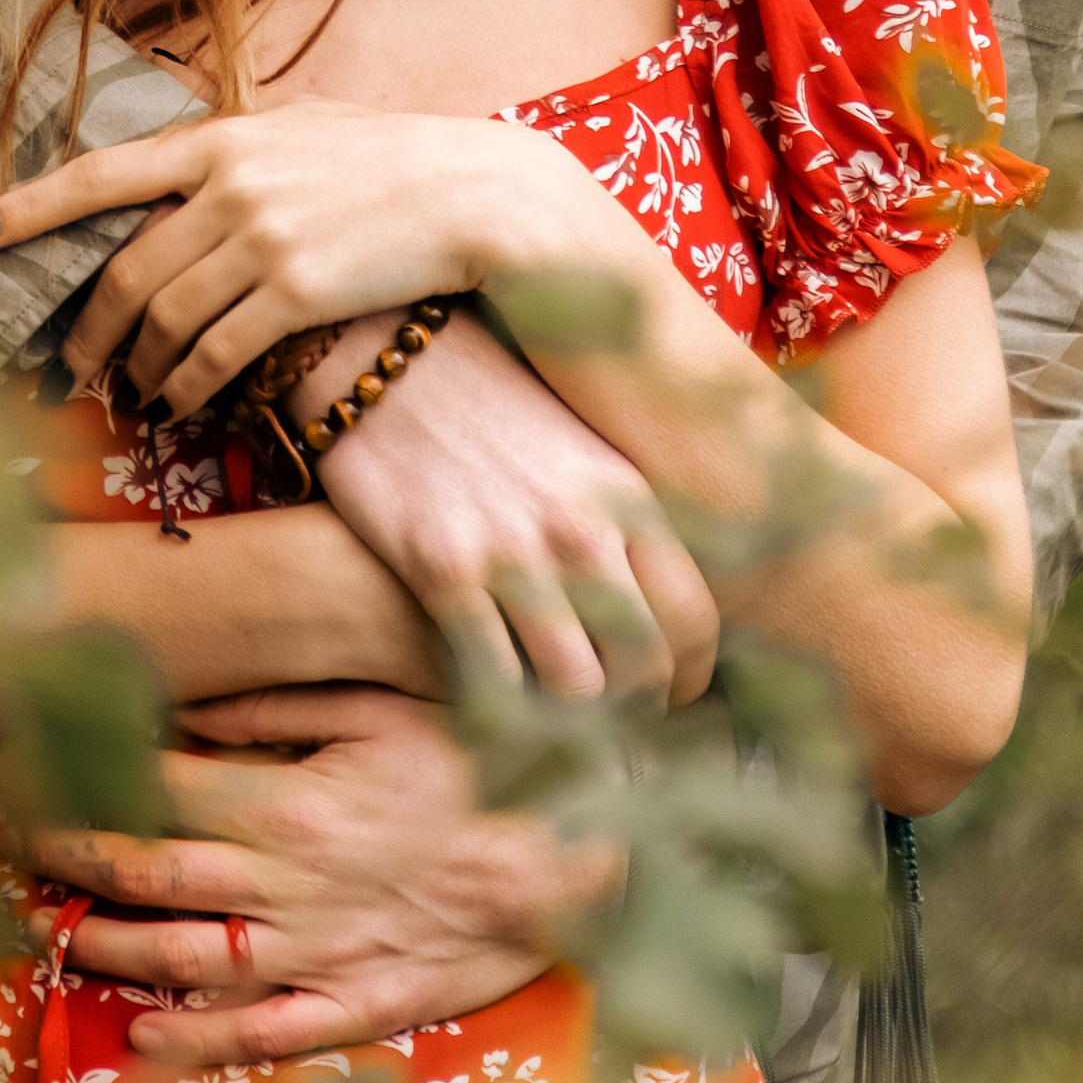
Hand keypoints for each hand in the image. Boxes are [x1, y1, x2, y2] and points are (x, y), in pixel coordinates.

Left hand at [0, 103, 600, 413]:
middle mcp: (230, 184)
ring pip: (162, 321)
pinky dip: (185, 388)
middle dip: (87, 331)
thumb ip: (236, 145)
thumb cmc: (394, 159)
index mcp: (221, 137)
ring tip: (131, 396)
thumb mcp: (306, 126)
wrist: (479, 193)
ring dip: (137, 370)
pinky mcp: (297, 291)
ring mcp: (262, 238)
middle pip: (124, 272)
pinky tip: (179, 407)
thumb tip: (177, 160)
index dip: (30, 206)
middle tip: (72, 367)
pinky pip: (214, 355)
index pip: (101, 174)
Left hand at [26, 683, 618, 1067]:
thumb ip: (281, 704)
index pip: (155, 794)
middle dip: (76, 861)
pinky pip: (262, 1032)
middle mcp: (290, 886)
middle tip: (17, 847)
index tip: (31, 770)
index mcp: (293, 803)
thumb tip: (189, 709)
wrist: (582, 857)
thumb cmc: (487, 766)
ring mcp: (320, 954)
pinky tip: (145, 1034)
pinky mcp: (357, 1004)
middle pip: (153, 875)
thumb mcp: (385, 708)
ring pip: (187, 959)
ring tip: (61, 936)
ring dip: (113, 949)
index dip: (84, 783)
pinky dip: (196, 1039)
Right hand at [309, 307, 719, 709]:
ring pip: (575, 689)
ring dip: (564, 722)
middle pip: (643, 668)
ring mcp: (514, 553)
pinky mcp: (443, 570)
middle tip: (603, 725)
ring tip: (546, 721)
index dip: (685, 682)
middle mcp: (583, 529)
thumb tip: (648, 613)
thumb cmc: (485, 408)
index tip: (661, 699)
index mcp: (629, 498)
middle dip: (630, 714)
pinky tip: (485, 699)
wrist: (387, 357)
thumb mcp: (578, 453)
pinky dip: (496, 711)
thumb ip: (620, 527)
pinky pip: (491, 681)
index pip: (696, 622)